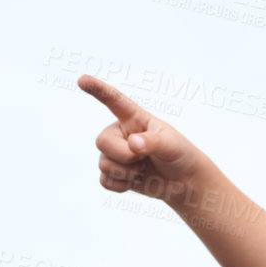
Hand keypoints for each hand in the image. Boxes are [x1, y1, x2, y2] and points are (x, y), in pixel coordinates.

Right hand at [79, 75, 200, 201]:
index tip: (82, 81)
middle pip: (103, 142)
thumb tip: (132, 144)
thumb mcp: (171, 144)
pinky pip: (105, 181)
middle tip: (144, 159)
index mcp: (134, 118)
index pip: (113, 100)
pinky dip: (121, 186)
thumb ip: (152, 142)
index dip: (97, 89)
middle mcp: (120, 133)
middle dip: (124, 155)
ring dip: (126, 173)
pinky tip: (136, 181)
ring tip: (143, 170)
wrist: (183, 181)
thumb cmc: (179, 155)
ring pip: (104, 164)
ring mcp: (115, 154)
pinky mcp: (115, 174)